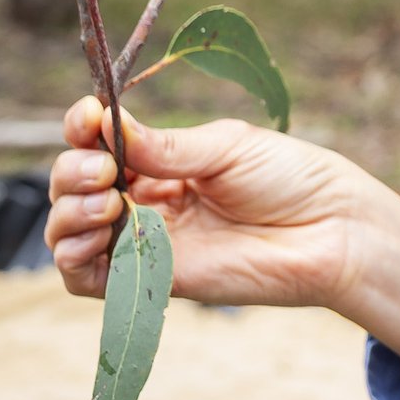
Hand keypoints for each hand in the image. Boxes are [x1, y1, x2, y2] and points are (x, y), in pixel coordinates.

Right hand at [46, 97, 399, 375]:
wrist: (332, 231)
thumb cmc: (291, 178)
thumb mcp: (225, 147)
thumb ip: (164, 145)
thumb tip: (105, 125)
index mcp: (163, 158)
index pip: (97, 141)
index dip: (81, 128)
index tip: (87, 119)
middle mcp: (147, 198)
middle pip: (74, 186)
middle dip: (73, 172)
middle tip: (106, 169)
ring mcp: (148, 241)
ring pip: (69, 232)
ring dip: (67, 213)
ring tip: (107, 201)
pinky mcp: (154, 281)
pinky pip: (88, 279)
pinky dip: (74, 257)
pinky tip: (99, 232)